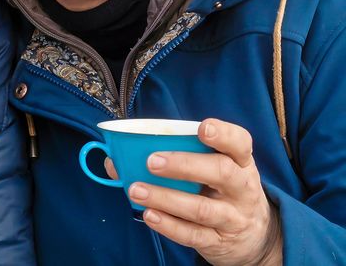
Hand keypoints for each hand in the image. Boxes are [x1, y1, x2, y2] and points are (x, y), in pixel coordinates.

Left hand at [107, 119, 282, 264]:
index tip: (202, 129)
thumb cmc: (220, 190)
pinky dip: (169, 225)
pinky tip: (149, 215)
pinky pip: (193, 235)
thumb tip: (117, 159)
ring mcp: (233, 217)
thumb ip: (173, 157)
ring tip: (135, 190)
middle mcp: (242, 188)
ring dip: (165, 198)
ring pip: (202, 208)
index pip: (240, 143)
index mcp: (240, 162)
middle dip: (185, 165)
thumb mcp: (210, 170)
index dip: (223, 134)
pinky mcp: (219, 242)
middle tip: (152, 161)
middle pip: (222, 173)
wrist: (253, 237)